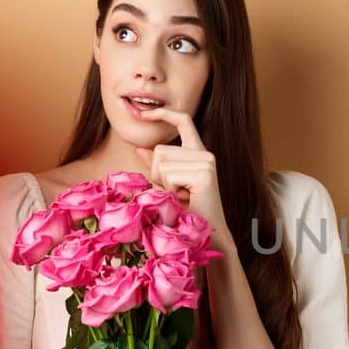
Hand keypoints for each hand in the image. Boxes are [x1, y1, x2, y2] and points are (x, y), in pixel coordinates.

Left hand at [133, 106, 231, 251]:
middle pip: (160, 150)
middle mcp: (205, 154)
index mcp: (198, 152)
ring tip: (181, 197)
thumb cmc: (187, 212)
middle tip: (176, 193)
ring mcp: (206, 162)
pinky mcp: (204, 174)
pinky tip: (185, 200)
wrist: (208, 235)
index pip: (183, 121)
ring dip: (163, 184)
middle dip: (157, 174)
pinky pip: (168, 175)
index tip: (143, 112)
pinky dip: (170, 191)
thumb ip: (156, 166)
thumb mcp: (167, 185)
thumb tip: (140, 148)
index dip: (163, 113)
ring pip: (161, 163)